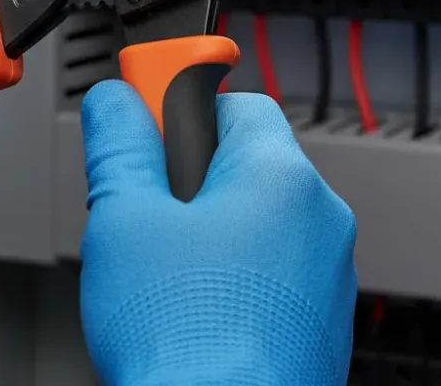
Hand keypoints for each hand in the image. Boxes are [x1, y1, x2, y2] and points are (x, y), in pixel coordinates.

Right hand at [80, 82, 356, 385]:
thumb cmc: (185, 341)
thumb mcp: (124, 218)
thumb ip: (119, 143)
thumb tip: (113, 99)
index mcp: (280, 176)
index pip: (233, 99)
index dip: (179, 108)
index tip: (147, 115)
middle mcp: (319, 217)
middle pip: (244, 160)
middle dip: (190, 175)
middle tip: (145, 208)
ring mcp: (327, 273)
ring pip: (257, 218)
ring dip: (212, 228)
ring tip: (166, 271)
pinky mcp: (322, 320)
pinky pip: (274, 268)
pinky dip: (238, 274)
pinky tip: (197, 307)